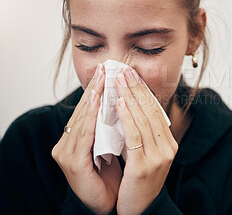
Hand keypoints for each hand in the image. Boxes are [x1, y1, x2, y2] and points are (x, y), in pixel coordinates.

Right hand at [52, 63, 121, 213]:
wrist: (109, 205)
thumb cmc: (112, 177)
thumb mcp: (113, 148)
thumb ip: (112, 129)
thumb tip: (126, 105)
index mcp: (77, 140)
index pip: (88, 111)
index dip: (97, 91)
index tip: (107, 72)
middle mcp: (68, 144)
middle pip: (83, 111)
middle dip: (95, 89)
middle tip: (105, 68)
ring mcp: (67, 153)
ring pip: (82, 119)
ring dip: (92, 98)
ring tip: (101, 80)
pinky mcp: (72, 163)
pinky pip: (83, 135)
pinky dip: (90, 117)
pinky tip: (96, 101)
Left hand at [114, 67, 178, 214]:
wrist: (141, 211)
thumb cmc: (139, 183)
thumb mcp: (146, 156)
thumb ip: (143, 135)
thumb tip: (130, 110)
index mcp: (169, 144)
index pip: (156, 112)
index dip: (144, 92)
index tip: (133, 76)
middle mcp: (167, 148)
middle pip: (151, 111)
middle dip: (137, 89)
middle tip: (125, 70)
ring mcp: (158, 157)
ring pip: (143, 119)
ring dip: (130, 97)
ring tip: (119, 81)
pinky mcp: (144, 166)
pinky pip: (135, 136)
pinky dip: (127, 117)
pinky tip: (119, 103)